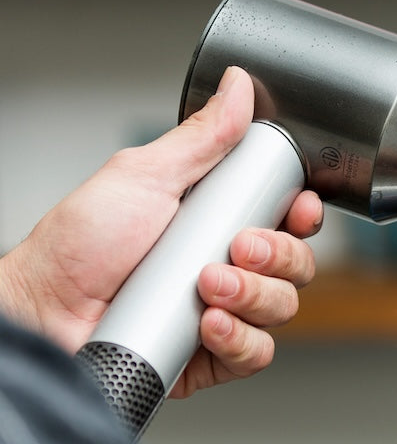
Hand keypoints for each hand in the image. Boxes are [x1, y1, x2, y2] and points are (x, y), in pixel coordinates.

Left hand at [0, 67, 322, 395]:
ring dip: (253, 296)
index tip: (298, 209)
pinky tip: (207, 324)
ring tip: (205, 286)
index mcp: (221, 222)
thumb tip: (238, 87)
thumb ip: (201, 137)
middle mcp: (231, 267)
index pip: (288, 219)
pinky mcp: (215, 356)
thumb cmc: (81, 246)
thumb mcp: (144, 176)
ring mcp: (226, 313)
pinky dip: (240, 339)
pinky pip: (257, 354)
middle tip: (236, 247)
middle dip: (277, 256)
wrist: (46, 310)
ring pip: (283, 309)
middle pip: (297, 265)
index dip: (303, 215)